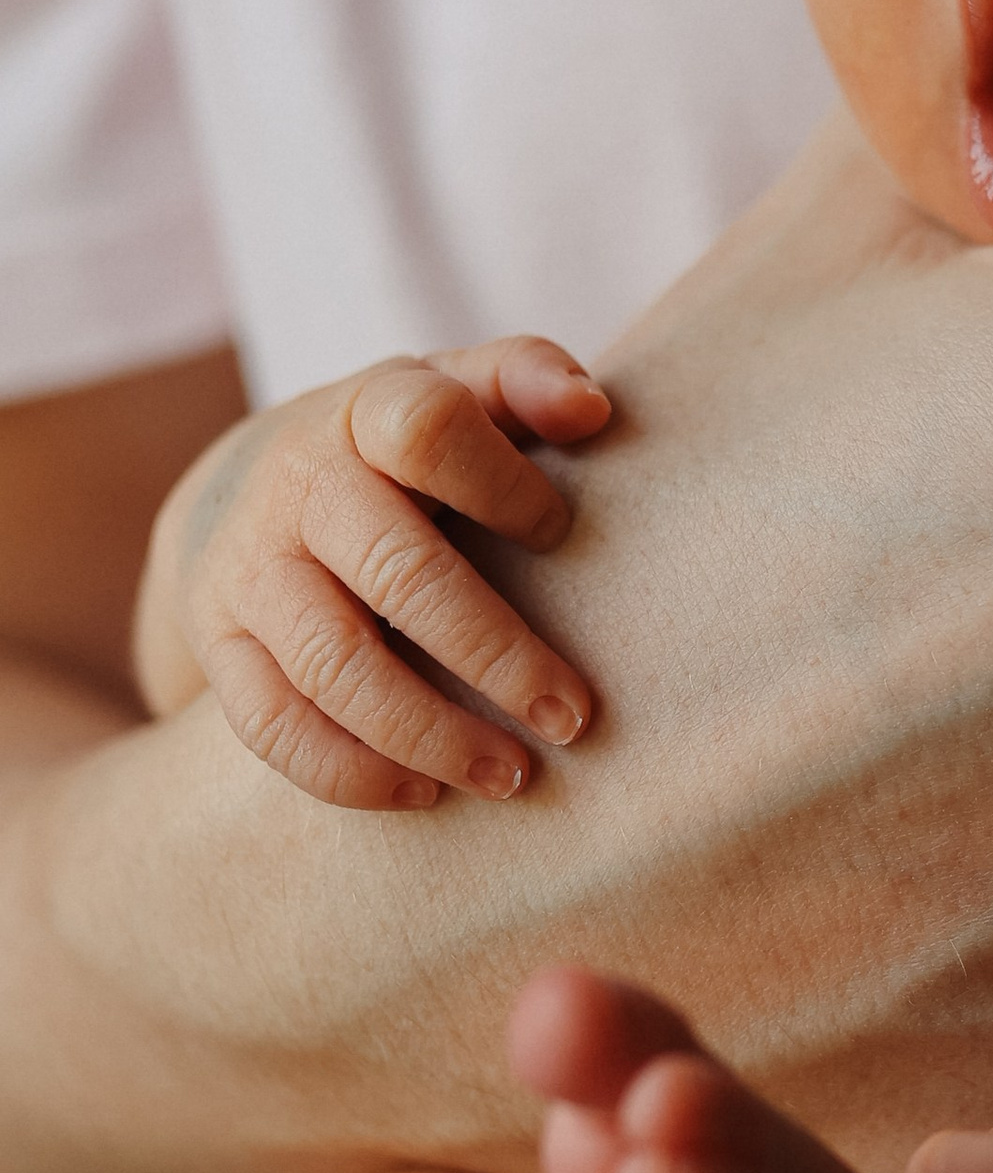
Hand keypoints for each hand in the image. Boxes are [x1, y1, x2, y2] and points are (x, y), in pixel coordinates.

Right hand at [135, 336, 608, 805]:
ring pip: (333, 665)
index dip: (503, 483)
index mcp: (363, 413)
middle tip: (573, 716)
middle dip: (495, 653)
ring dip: (431, 732)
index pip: (426, 430)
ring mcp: (249, 572)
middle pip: (396, 571)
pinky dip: (352, 773)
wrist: (237, 494)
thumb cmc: (393, 451)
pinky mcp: (220, 649)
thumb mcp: (451, 392)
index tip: (559, 534)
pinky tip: (427, 793)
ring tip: (513, 774)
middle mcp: (295, 488)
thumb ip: (525, 380)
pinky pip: (274, 727)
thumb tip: (591, 410)